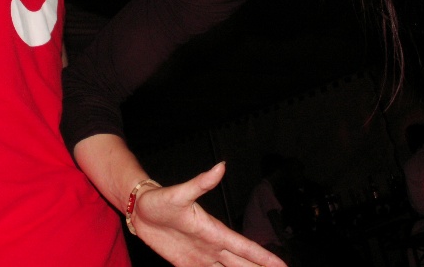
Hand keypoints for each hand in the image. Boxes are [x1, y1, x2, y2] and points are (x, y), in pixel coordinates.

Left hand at [130, 162, 287, 266]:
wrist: (140, 209)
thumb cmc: (160, 200)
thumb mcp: (180, 193)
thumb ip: (201, 183)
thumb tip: (220, 167)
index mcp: (214, 231)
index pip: (245, 248)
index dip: (264, 257)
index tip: (283, 266)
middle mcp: (211, 246)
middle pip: (242, 264)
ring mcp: (200, 257)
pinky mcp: (185, 264)